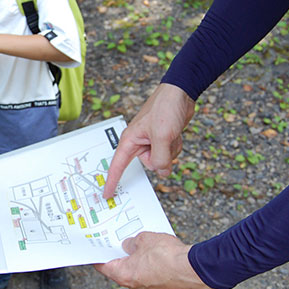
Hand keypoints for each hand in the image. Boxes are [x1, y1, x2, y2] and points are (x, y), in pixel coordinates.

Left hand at [93, 232, 214, 288]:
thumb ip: (132, 242)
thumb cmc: (168, 255)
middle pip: (122, 271)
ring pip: (140, 276)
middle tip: (125, 243)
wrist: (196, 270)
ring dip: (141, 263)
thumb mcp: (144, 239)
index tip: (97, 249)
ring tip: (148, 248)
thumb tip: (129, 245)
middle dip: (124, 257)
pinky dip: (155, 269)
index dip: (100, 255)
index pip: (104, 267)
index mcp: (124, 276)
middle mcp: (135, 288)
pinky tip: (161, 257)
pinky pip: (154, 279)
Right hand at [103, 83, 194, 198]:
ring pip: (161, 160)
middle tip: (165, 142)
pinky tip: (175, 133)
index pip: (117, 165)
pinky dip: (175, 146)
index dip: (112, 181)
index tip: (108, 194)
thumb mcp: (163, 136)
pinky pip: (169, 153)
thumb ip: (160, 158)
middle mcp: (139, 142)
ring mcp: (151, 141)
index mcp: (130, 140)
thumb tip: (162, 171)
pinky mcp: (162, 140)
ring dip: (171, 150)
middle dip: (161, 157)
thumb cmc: (165, 108)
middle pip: (149, 164)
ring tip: (171, 133)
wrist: (180, 93)